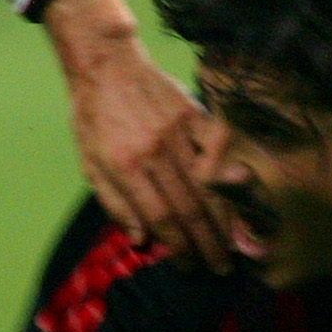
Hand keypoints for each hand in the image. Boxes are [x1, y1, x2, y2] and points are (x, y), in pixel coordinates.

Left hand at [40, 0, 230, 272]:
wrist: (105, 63)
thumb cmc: (92, 116)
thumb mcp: (89, 163)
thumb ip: (114, 203)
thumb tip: (140, 240)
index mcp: (126, 166)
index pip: (161, 218)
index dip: (179, 248)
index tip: (189, 266)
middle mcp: (155, 151)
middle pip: (190, 208)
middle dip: (208, 244)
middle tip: (220, 268)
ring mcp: (178, 131)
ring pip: (209, 184)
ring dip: (225, 220)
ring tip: (235, 247)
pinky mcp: (194, 113)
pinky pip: (219, 147)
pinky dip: (232, 172)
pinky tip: (243, 196)